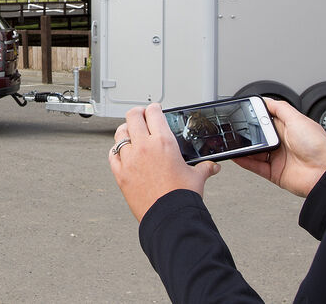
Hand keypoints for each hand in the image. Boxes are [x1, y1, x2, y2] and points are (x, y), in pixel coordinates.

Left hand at [108, 103, 220, 221]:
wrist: (169, 217)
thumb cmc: (181, 197)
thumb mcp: (197, 177)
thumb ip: (204, 167)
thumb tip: (213, 167)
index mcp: (163, 142)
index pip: (153, 112)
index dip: (154, 108)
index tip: (154, 110)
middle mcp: (144, 147)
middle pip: (133, 116)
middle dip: (137, 113)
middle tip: (140, 115)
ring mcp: (130, 159)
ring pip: (120, 134)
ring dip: (125, 130)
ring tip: (130, 131)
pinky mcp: (120, 173)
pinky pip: (112, 155)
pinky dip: (116, 151)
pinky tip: (120, 152)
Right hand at [231, 98, 325, 197]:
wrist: (323, 173)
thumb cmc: (318, 146)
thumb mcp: (298, 119)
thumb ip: (281, 108)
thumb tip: (266, 100)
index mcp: (288, 128)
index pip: (267, 119)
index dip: (255, 116)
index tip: (243, 112)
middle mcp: (282, 142)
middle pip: (258, 135)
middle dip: (247, 132)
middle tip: (235, 128)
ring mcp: (277, 157)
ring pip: (254, 151)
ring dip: (243, 147)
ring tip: (233, 142)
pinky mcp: (274, 172)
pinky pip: (254, 166)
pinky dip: (244, 161)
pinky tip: (236, 155)